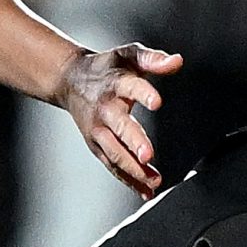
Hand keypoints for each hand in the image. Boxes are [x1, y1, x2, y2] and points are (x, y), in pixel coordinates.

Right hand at [55, 41, 177, 196]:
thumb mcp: (128, 55)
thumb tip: (177, 61)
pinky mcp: (96, 145)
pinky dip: (128, 179)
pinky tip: (145, 190)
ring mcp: (98, 130)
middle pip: (119, 126)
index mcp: (115, 83)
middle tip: (148, 155)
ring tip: (154, 180)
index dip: (143, 93)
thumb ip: (153, 59)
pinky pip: (112, 165)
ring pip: (115, 152)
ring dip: (133, 168)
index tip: (157, 102)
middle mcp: (104, 108)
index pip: (130, 86)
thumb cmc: (106, 68)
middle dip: (133, 142)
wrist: (70, 80)